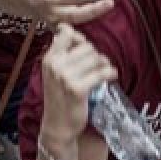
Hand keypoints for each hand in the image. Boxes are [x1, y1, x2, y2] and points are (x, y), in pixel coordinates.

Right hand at [31, 0, 117, 26]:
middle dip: (97, 9)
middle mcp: (52, 13)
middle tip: (112, 1)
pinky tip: (101, 23)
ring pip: (78, 24)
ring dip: (94, 16)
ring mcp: (55, 24)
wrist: (30, 0)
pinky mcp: (60, 30)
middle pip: (78, 14)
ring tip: (110, 5)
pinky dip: (86, 31)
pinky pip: (75, 34)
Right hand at [39, 24, 118, 151]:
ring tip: (103, 72)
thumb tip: (76, 34)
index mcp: (49, 59)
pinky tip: (111, 76)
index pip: (67, 33)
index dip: (80, 38)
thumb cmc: (60, 98)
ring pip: (96, 58)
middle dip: (95, 55)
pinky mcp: (78, 89)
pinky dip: (110, 73)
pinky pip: (101, 73)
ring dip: (104, 64)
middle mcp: (55, 65)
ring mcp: (66, 77)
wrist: (58, 126)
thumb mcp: (55, 73)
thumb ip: (64, 54)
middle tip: (96, 67)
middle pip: (87, 46)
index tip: (84, 48)